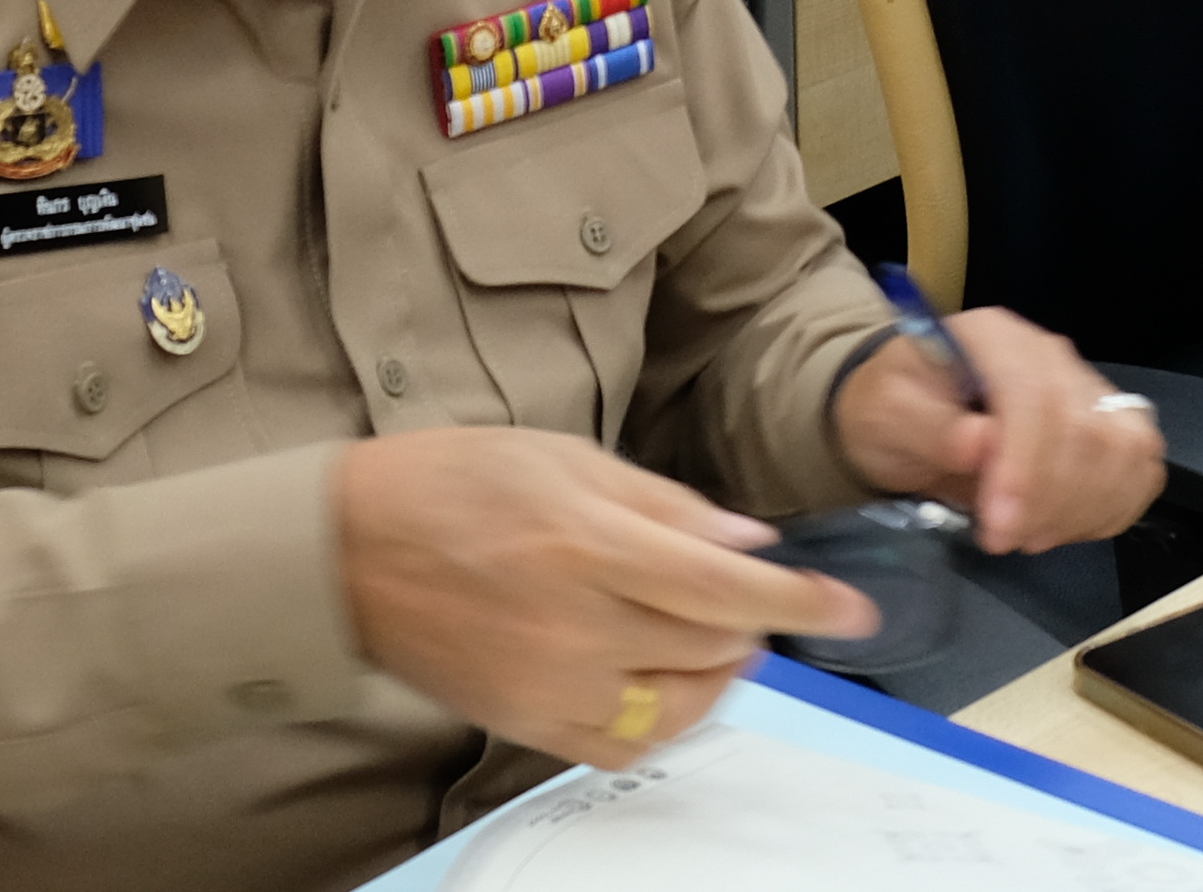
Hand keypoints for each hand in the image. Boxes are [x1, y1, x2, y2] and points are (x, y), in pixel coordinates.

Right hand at [336, 428, 869, 769]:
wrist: (349, 550)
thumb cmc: (453, 482)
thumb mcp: (564, 456)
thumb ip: (664, 505)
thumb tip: (750, 545)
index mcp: (589, 545)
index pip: (728, 589)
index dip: (802, 602)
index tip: (853, 611)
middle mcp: (578, 626)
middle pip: (714, 645)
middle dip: (751, 619)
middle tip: (739, 590)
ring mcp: (553, 687)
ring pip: (683, 704)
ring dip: (718, 670)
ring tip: (708, 633)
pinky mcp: (530, 727)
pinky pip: (629, 745)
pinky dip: (666, 717)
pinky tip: (664, 679)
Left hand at [830, 309, 1166, 552]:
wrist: (911, 409)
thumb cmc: (895, 407)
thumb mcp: (886, 413)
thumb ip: (929, 425)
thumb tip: (980, 445)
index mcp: (994, 337)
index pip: (1034, 395)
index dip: (1025, 467)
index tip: (998, 527)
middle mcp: (1050, 354)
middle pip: (1086, 426)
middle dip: (1050, 499)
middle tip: (1002, 540)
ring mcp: (1086, 386)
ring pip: (1125, 448)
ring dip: (1083, 509)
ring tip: (1027, 536)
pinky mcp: (1109, 423)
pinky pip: (1141, 468)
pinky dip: (1112, 508)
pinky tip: (1065, 526)